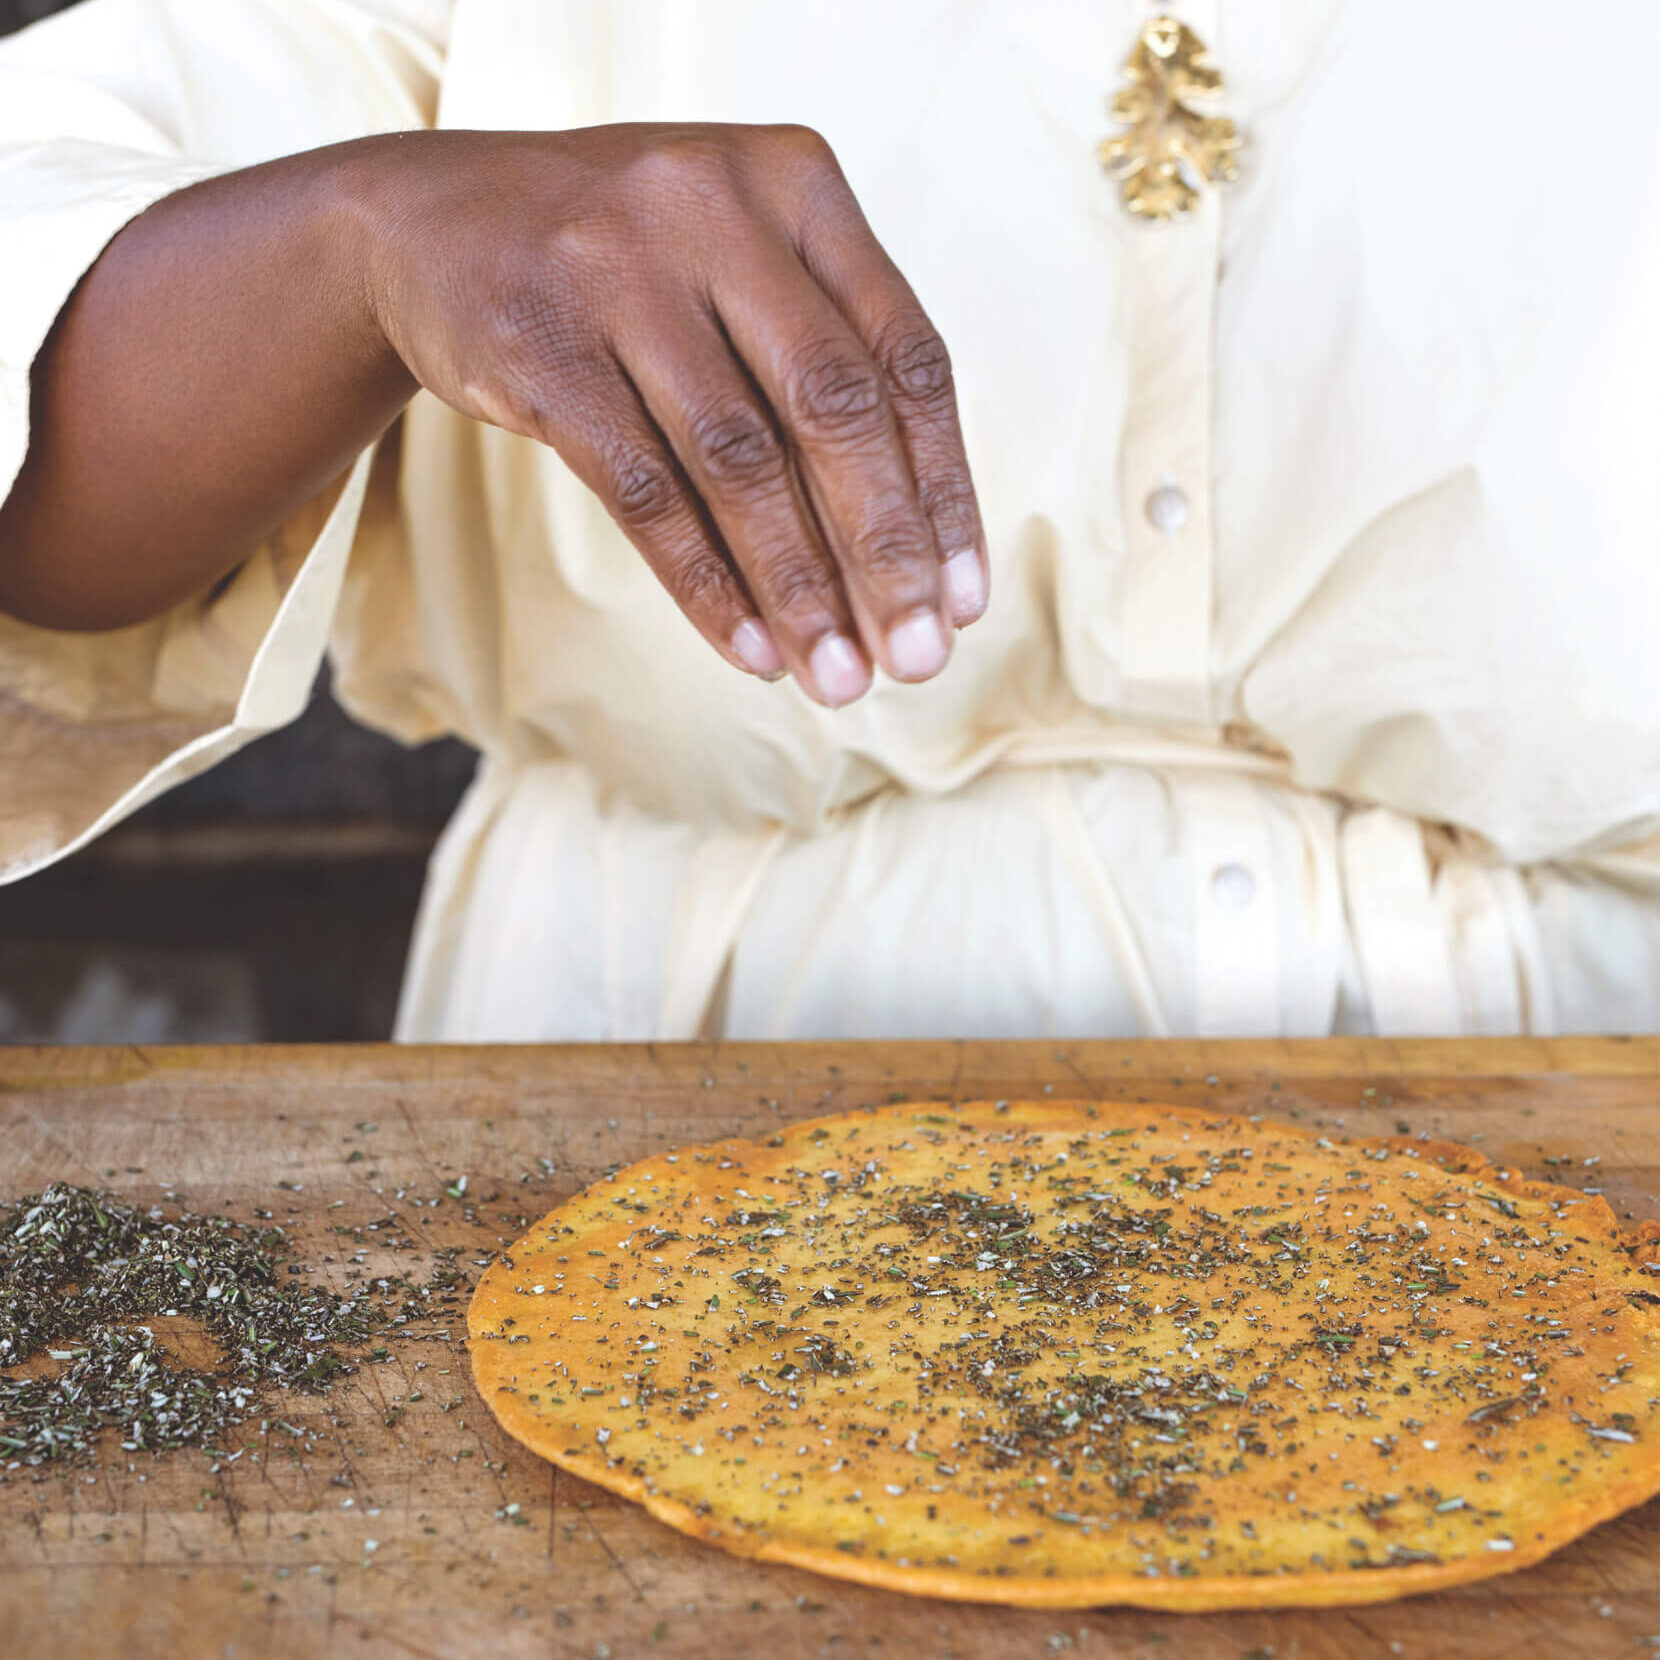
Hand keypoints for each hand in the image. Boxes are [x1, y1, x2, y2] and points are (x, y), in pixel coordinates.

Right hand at [356, 124, 986, 705]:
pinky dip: (706, 582)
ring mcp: (618, 272)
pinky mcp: (541, 346)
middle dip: (885, 554)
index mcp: (795, 181)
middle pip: (833, 410)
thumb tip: (920, 550)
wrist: (429, 224)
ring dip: (800, 588)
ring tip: (837, 678)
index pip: (905, 356)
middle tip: (918, 661)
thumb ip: (829, 356)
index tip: (964, 599)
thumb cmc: (627, 265)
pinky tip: (750, 648)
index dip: (944, 490)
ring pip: (739, 461)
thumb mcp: (740, 261)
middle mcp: (713, 209)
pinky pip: (645, 491)